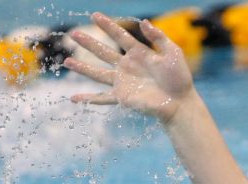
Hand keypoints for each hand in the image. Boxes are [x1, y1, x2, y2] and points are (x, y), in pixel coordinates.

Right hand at [65, 12, 194, 122]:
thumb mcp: (172, 53)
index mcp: (139, 54)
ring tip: (66, 61)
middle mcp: (128, 67)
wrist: (181, 102)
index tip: (94, 15)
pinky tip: (74, 99)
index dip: (108, 26)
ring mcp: (123, 82)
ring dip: (82, 67)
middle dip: (88, 43)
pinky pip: (102, 98)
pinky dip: (88, 99)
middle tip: (73, 34)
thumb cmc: (180, 79)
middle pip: (103, 52)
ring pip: (98, 73)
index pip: (120, 36)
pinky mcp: (123, 97)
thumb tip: (144, 22)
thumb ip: (158, 37)